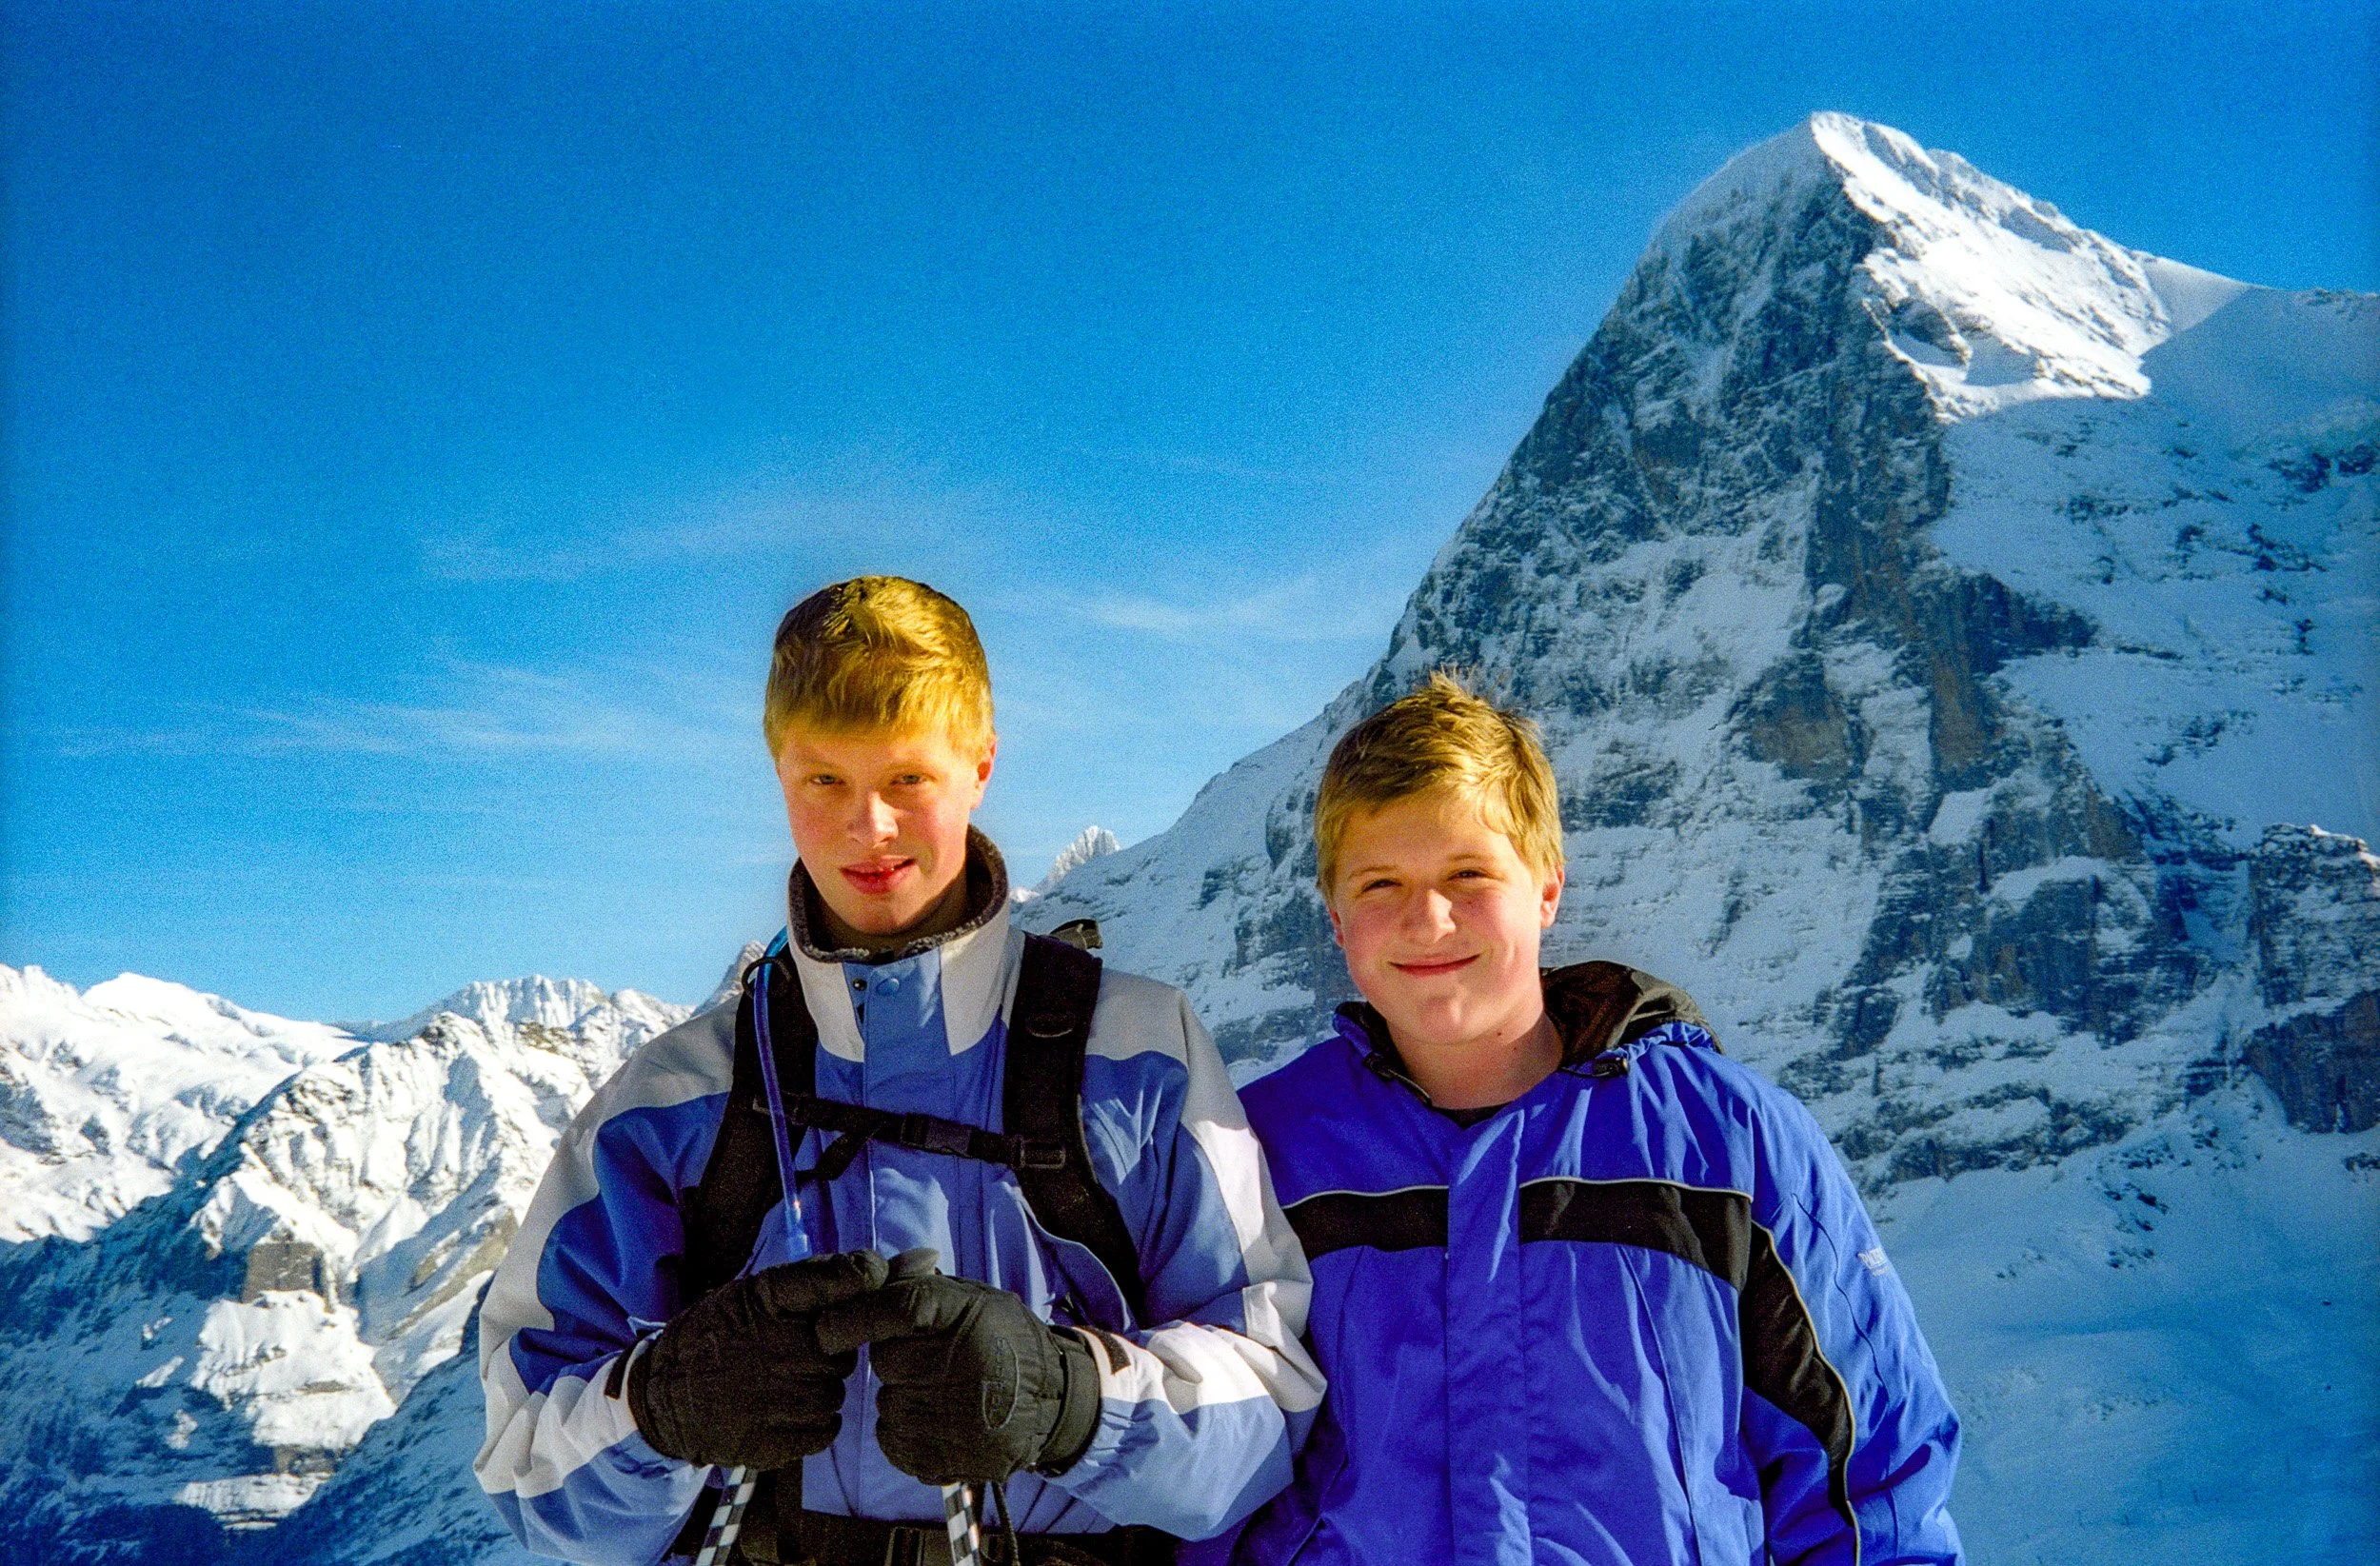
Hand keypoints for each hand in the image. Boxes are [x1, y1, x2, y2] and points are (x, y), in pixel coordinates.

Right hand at [627, 1249, 889, 1469]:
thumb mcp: (758, 1291)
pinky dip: (813, 1423)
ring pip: (837, 1391)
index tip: (860, 1291)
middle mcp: (778, 1345)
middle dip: (830, 1351)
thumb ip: (829, 1277)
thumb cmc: (721, 1334)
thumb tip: (916, 1260)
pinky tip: (782, 1410)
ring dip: (818, 1388)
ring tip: (780, 1383)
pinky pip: (826, 1429)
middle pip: (846, 1347)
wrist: (659, 1394)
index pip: (850, 1278)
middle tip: (793, 1353)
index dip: (865, 1283)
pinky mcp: (771, 1442)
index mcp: (770, 1296)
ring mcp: (775, 1397)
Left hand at [817, 1267, 1101, 1483]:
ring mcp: (956, 1416)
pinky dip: (905, 1430)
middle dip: (897, 1359)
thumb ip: (920, 1283)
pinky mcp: (947, 1457)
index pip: (897, 1308)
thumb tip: (871, 1268)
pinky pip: (893, 1439)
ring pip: (889, 1403)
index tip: (826, 1330)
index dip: (855, 1317)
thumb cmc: (1002, 1338)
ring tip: (945, 1393)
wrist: (1053, 1400)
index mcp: (968, 1315)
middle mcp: (963, 1364)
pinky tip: (939, 1420)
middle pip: (887, 1361)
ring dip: (903, 1396)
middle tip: (933, 1360)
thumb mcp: (972, 1297)